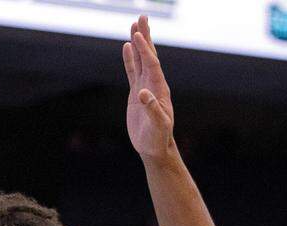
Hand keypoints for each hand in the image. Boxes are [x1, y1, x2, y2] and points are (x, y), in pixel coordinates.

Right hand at [123, 15, 174, 162]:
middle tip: (142, 17)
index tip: (137, 35)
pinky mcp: (136, 93)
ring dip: (138, 43)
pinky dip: (130, 58)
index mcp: (159, 89)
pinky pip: (133, 71)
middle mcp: (153, 84)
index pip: (152, 64)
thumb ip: (152, 109)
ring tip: (135, 26)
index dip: (144, 50)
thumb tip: (143, 93)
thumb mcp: (158, 125)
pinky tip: (127, 47)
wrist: (155, 148)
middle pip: (149, 55)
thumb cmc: (158, 138)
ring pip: (141, 60)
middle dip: (145, 37)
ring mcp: (144, 87)